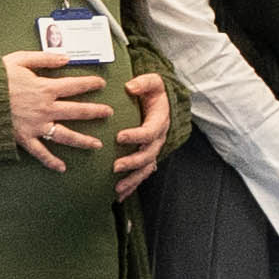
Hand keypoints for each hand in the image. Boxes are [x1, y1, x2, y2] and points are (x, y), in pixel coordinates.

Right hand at [2, 49, 110, 169]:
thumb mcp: (19, 60)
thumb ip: (44, 58)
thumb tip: (67, 57)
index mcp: (45, 88)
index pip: (74, 86)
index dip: (90, 83)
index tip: (102, 83)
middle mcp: (45, 109)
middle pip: (77, 111)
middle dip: (95, 112)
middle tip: (109, 113)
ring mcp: (36, 126)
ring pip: (65, 135)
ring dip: (83, 140)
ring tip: (97, 145)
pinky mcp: (24, 138)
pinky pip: (40, 152)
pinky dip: (51, 161)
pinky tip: (62, 168)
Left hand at [112, 71, 171, 198]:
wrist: (163, 101)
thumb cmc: (153, 91)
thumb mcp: (152, 82)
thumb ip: (143, 82)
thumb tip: (130, 87)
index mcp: (160, 120)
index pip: (150, 131)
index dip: (137, 135)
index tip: (119, 137)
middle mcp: (158, 138)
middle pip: (149, 154)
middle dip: (132, 162)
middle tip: (115, 166)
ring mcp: (153, 149)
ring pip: (146, 168)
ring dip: (132, 180)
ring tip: (117, 189)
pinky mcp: (146, 156)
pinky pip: (141, 174)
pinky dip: (131, 186)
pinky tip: (119, 196)